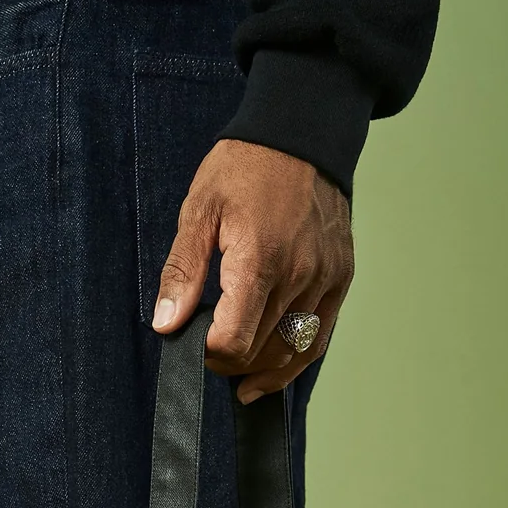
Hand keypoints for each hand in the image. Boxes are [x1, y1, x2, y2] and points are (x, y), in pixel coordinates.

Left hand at [152, 142, 353, 402]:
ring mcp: (325, 280)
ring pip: (292, 353)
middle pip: (260, 353)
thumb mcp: (199, 211)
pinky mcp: (340, 278)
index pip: (233, 342)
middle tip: (209, 349)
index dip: (208, 353)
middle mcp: (299, 276)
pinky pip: (319, 337)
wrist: (302, 134)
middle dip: (229, 361)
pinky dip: (295, 360)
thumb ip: (182, 272)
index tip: (193, 341)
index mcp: (260, 261)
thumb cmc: (246, 168)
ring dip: (261, 369)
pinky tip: (271, 371)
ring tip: (237, 374)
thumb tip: (166, 324)